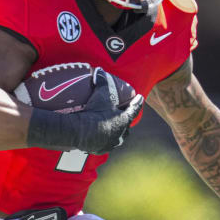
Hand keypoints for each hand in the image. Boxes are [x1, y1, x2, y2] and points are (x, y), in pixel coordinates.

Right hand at [27, 68, 142, 153]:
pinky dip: (104, 140)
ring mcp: (111, 143)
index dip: (137, 102)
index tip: (140, 97)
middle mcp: (121, 134)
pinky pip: (105, 144)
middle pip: (126, 125)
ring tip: (111, 126)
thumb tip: (100, 70)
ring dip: (116, 131)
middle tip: (122, 113)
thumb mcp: (100, 94)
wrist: (79, 131)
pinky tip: (101, 137)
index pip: (134, 109)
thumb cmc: (94, 112)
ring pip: (117, 137)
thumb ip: (102, 81)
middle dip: (126, 120)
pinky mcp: (100, 149)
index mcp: (124, 120)